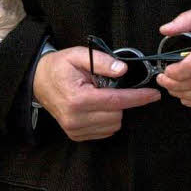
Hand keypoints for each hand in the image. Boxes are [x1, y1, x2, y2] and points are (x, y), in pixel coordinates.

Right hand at [33, 47, 160, 140]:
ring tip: (98, 95)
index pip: (116, 101)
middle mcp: (76, 118)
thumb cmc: (59, 66)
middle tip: (107, 85)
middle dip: (121, 100)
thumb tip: (122, 70)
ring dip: (114, 111)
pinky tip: (96, 106)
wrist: (37, 81)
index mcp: (77, 98)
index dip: (138, 98)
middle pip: (117, 115)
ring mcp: (75, 129)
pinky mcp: (75, 135)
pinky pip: (104, 131)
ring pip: (113, 125)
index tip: (153, 94)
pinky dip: (107, 119)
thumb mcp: (78, 55)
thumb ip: (101, 61)